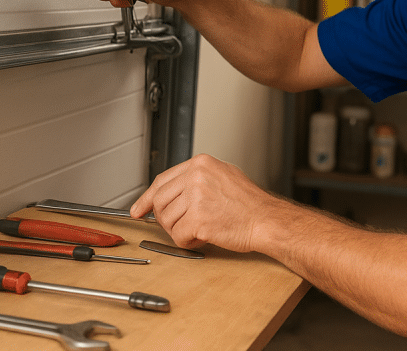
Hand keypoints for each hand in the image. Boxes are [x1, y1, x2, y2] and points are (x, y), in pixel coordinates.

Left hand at [130, 154, 278, 251]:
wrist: (267, 220)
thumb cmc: (249, 204)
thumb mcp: (223, 176)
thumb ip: (196, 179)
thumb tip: (172, 191)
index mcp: (201, 163)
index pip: (162, 180)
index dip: (147, 198)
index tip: (139, 209)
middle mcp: (196, 176)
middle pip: (160, 201)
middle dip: (165, 219)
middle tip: (180, 225)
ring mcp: (196, 197)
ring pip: (168, 221)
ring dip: (181, 231)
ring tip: (202, 229)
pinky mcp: (198, 219)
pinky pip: (178, 237)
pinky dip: (188, 243)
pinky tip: (204, 237)